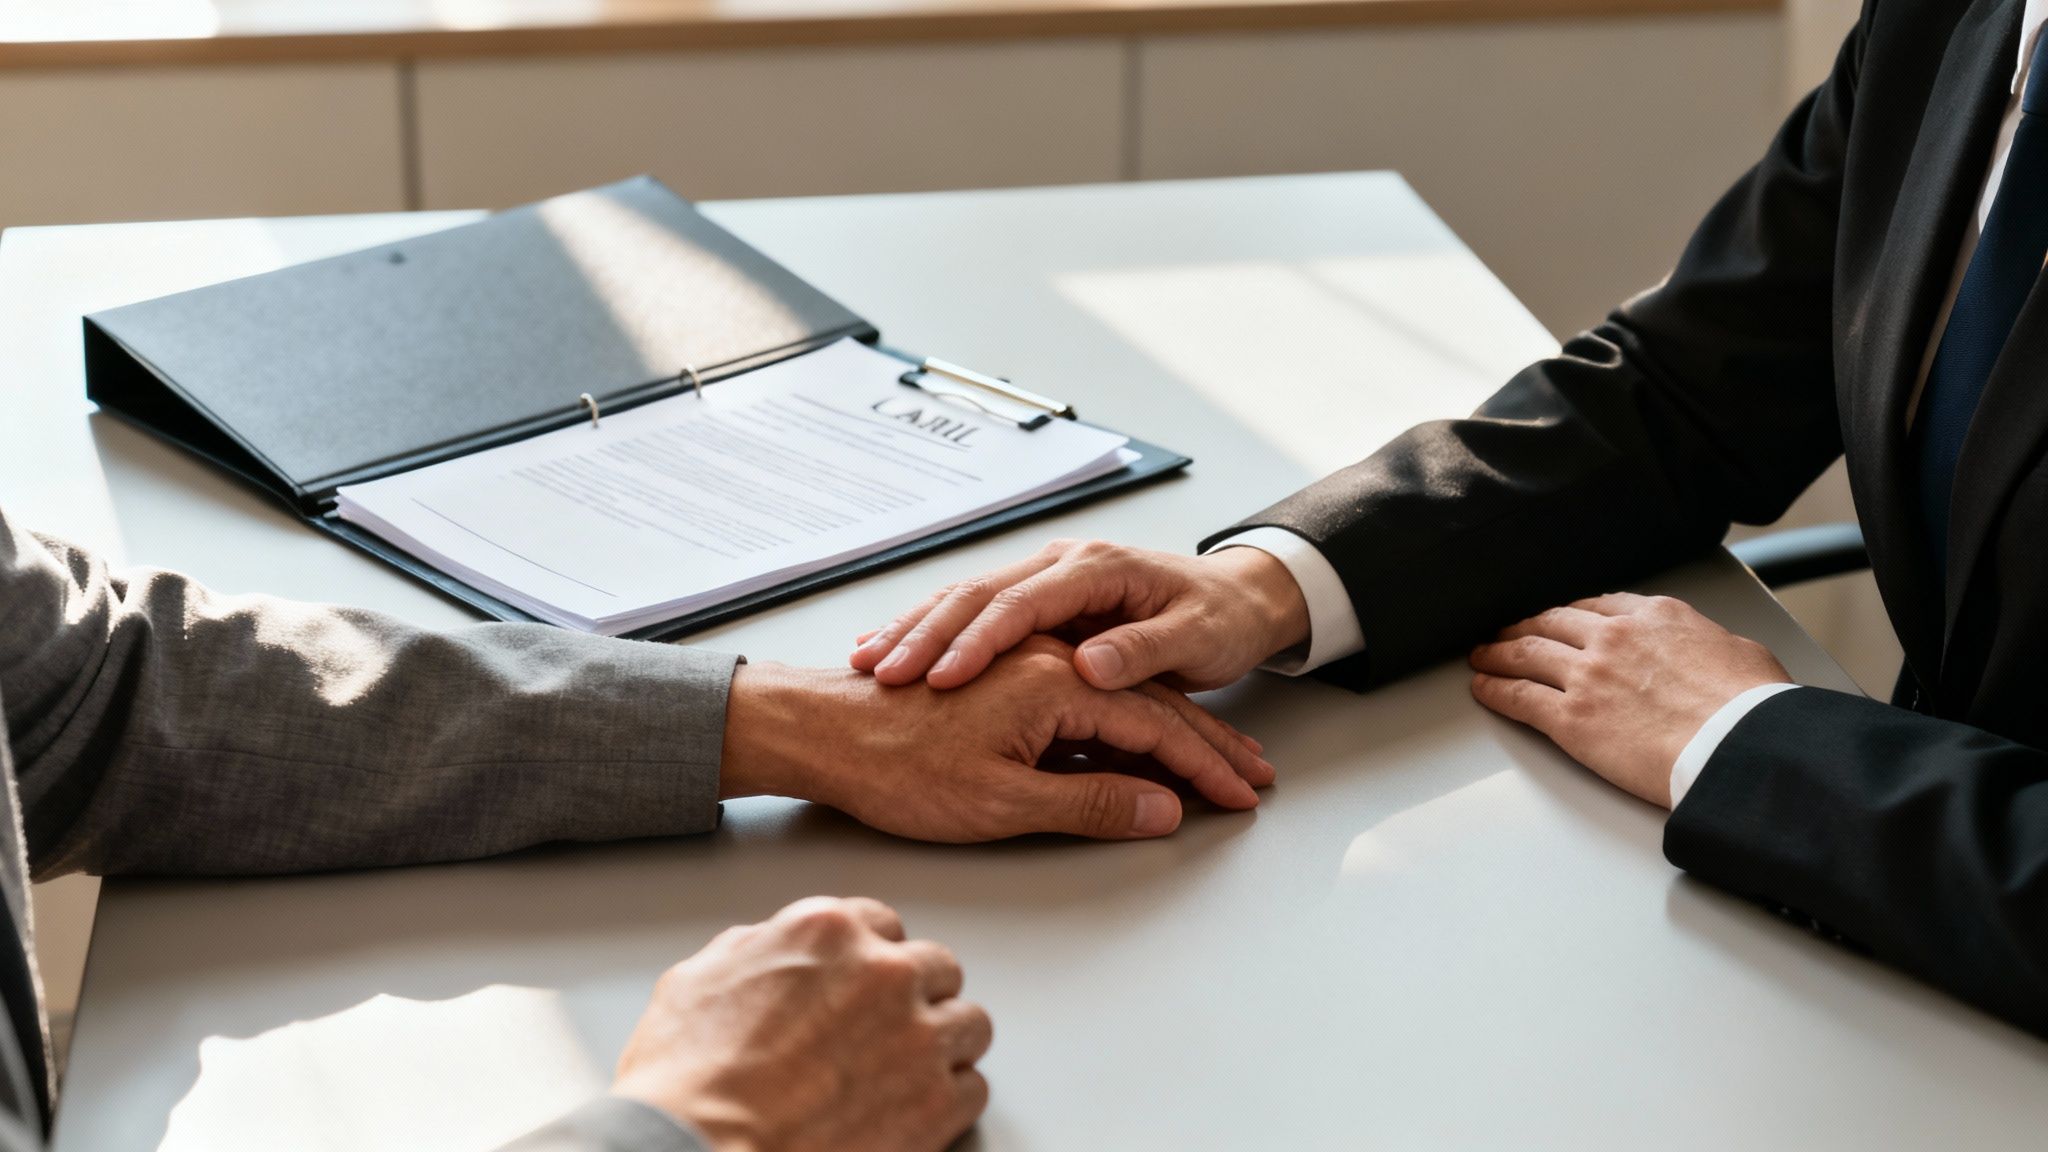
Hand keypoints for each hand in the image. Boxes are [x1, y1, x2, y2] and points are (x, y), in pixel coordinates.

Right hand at [612, 896, 990, 1151]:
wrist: (698, 1151)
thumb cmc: (686, 1080)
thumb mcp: (696, 980)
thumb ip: (752, 950)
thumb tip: (766, 950)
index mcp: (826, 930)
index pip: (882, 923)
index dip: (871, 957)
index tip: (866, 981)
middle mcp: (884, 973)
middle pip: (937, 968)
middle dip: (917, 995)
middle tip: (890, 1029)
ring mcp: (918, 1037)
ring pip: (969, 1023)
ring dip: (944, 1044)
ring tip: (913, 1071)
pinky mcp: (936, 1103)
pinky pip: (973, 1089)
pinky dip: (950, 1102)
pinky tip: (917, 1111)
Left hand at [722, 636, 1273, 840]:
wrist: (816, 731)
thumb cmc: (894, 768)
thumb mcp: (1003, 802)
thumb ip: (1090, 802)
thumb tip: (1162, 808)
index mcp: (1054, 678)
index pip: (1155, 727)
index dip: (1203, 768)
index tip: (1238, 798)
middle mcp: (1046, 656)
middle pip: (1148, 706)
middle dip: (1201, 746)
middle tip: (1244, 781)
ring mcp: (1026, 662)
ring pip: (1119, 696)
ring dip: (1167, 735)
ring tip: (1208, 766)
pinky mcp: (1005, 677)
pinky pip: (1084, 697)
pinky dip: (1120, 726)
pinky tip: (1132, 748)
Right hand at [849, 540, 1309, 692]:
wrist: (1242, 599)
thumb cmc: (1222, 620)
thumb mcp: (1195, 641)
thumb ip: (1143, 656)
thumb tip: (1091, 669)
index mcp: (1098, 569)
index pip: (1024, 602)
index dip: (979, 640)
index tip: (942, 676)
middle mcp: (1064, 566)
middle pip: (979, 596)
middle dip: (926, 634)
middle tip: (884, 671)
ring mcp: (1048, 582)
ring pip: (964, 601)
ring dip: (917, 631)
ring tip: (871, 663)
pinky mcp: (1040, 604)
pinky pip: (970, 615)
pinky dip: (929, 633)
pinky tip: (891, 651)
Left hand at [1467, 593, 1791, 807]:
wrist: (1737, 746)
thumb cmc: (1750, 709)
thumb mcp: (1739, 652)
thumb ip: (1706, 644)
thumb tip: (1708, 653)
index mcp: (1655, 617)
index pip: (1597, 606)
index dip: (1569, 614)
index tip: (1558, 619)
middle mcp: (1614, 638)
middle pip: (1552, 623)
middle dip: (1524, 627)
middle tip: (1507, 633)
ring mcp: (1588, 675)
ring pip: (1526, 654)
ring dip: (1497, 654)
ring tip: (1482, 656)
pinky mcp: (1571, 718)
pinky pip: (1519, 697)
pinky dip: (1495, 690)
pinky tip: (1483, 688)